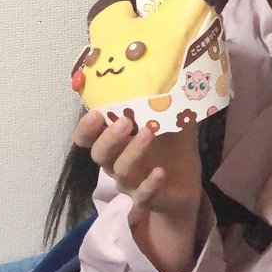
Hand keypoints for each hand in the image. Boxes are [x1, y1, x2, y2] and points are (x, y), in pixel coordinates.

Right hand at [73, 111, 201, 219]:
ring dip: (132, 152)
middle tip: (125, 122)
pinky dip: (149, 184)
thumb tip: (171, 72)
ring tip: (149, 133)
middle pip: (99, 154)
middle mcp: (116, 163)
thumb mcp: (171, 120)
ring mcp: (130, 183)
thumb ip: (165, 101)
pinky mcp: (147, 198)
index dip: (85, 128)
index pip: (87, 138)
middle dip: (109, 137)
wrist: (186, 183)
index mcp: (116, 142)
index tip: (96, 113)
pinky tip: (160, 172)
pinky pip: (142, 195)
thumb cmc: (171, 147)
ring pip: (120, 172)